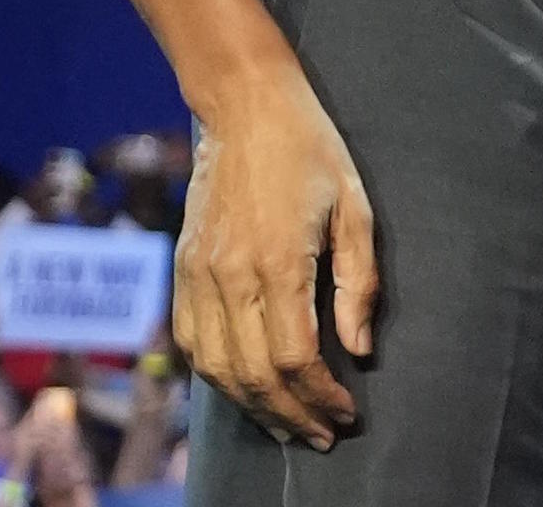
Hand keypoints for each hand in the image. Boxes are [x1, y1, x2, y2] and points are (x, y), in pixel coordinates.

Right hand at [174, 71, 378, 451]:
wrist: (244, 107)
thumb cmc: (310, 150)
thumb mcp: (355, 206)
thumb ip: (359, 283)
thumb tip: (359, 349)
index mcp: (278, 261)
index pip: (296, 358)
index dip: (322, 396)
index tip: (347, 413)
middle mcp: (231, 276)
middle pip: (256, 375)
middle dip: (291, 416)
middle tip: (321, 435)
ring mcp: (198, 275)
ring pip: (219, 370)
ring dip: (254, 408)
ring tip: (288, 425)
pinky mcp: (182, 269)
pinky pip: (193, 343)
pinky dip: (218, 377)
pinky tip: (246, 388)